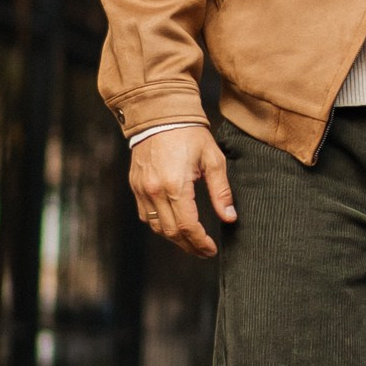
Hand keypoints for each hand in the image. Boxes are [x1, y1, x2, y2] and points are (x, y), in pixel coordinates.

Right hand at [129, 123, 235, 255]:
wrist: (160, 115)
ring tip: (191, 242)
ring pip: (156, 227)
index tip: (211, 249)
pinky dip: (159, 225)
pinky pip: (145, 215)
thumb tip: (229, 217)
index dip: (200, 242)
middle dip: (189, 246)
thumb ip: (221, 191)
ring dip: (174, 238)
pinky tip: (173, 225)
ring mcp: (142, 189)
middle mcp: (155, 191)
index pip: (187, 226)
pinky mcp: (136, 185)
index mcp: (176, 185)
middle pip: (171, 232)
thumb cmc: (189, 134)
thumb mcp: (213, 160)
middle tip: (204, 251)